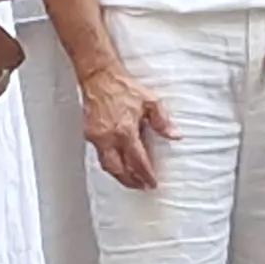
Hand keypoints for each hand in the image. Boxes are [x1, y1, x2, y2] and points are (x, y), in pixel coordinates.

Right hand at [80, 64, 173, 189]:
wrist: (99, 77)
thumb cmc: (122, 87)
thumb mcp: (150, 101)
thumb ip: (162, 121)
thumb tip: (175, 135)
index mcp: (125, 131)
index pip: (137, 161)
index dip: (146, 174)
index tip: (152, 182)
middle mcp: (109, 137)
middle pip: (119, 169)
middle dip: (131, 181)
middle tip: (142, 187)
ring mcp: (97, 137)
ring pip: (107, 165)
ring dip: (119, 175)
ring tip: (130, 180)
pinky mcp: (89, 134)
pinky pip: (99, 155)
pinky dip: (109, 164)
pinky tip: (116, 164)